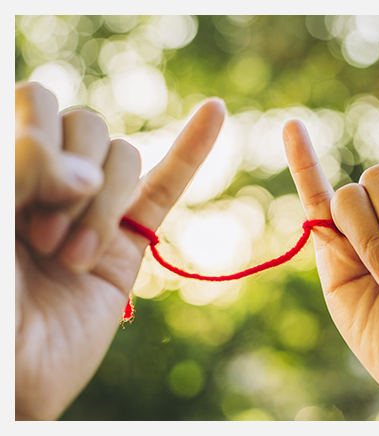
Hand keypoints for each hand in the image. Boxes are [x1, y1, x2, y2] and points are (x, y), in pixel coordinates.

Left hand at [15, 83, 225, 419]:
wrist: (10, 380)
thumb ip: (25, 165)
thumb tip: (89, 170)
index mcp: (9, 167)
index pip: (37, 102)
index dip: (42, 134)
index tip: (27, 194)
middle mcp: (49, 180)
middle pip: (87, 126)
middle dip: (72, 179)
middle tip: (41, 237)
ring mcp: (92, 209)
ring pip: (124, 157)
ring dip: (103, 207)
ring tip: (70, 258)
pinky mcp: (127, 244)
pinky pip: (167, 188)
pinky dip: (193, 149)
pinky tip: (215, 112)